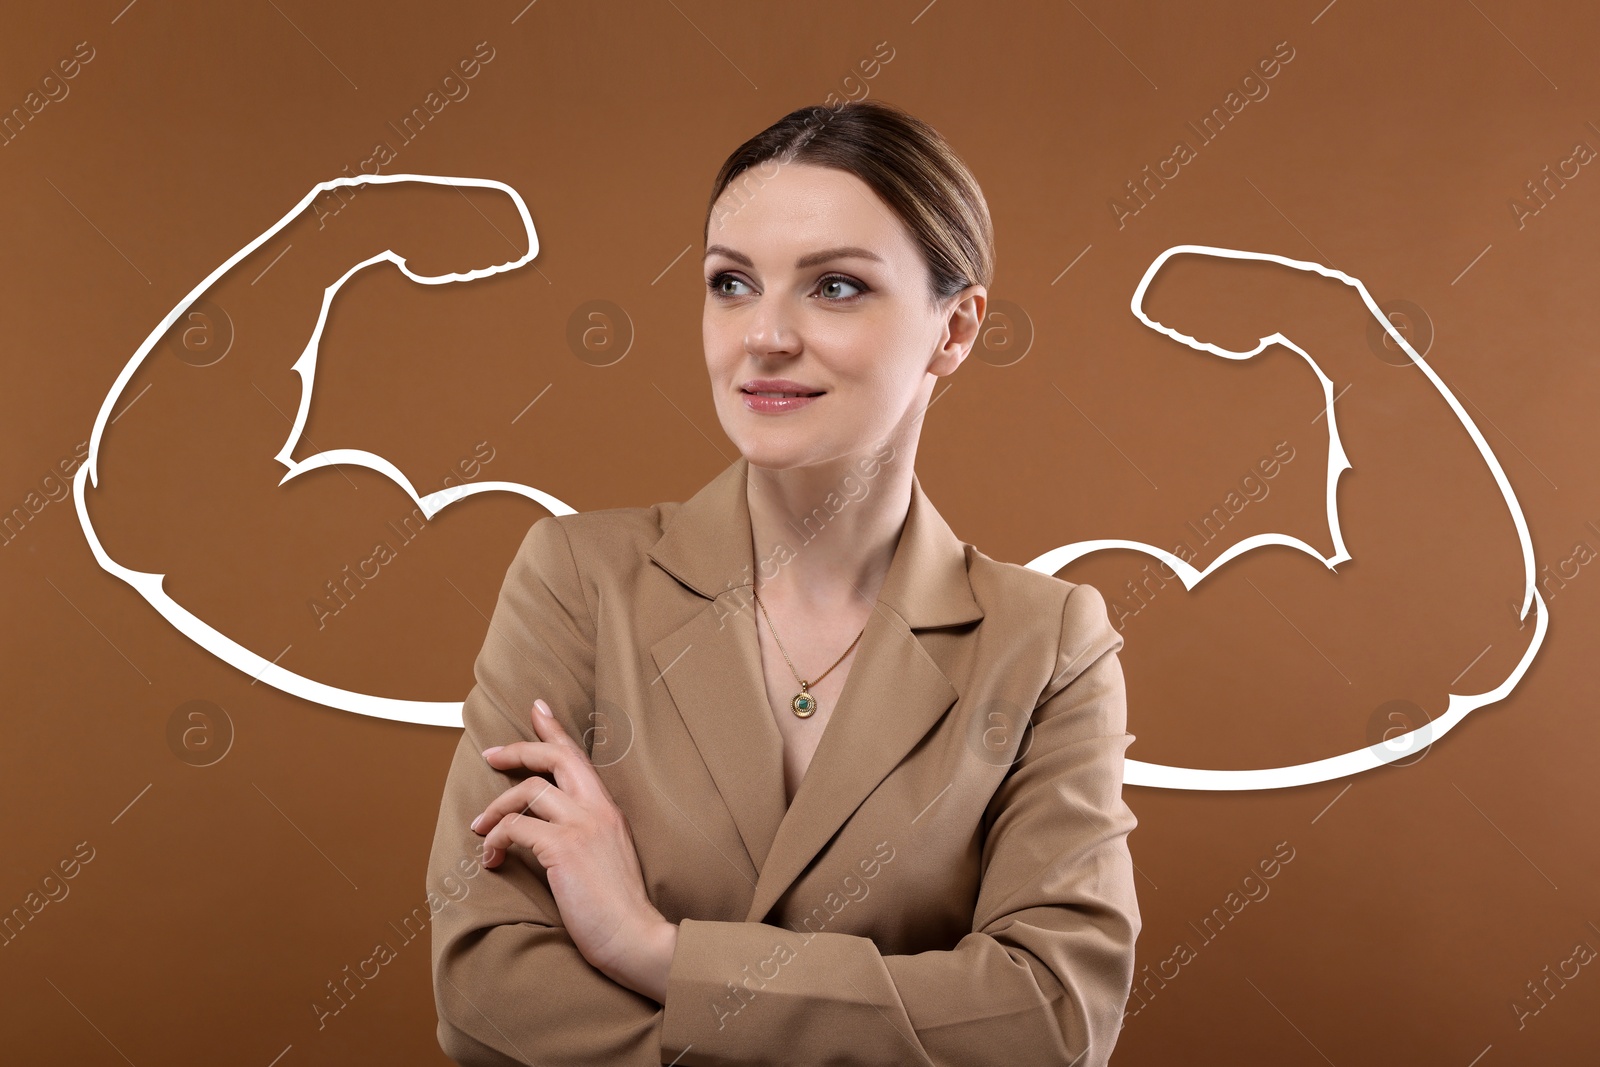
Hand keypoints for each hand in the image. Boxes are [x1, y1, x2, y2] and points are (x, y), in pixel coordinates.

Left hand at [470, 698, 675, 998]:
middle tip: (490, 754)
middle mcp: (597, 809)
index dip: (555, 730)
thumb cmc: (619, 909)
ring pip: (527, 791)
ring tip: (478, 828)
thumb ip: (588, 835)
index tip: (538, 708)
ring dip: (494, 808)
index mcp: (608, 810)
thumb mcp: (608, 858)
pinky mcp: (564, 848)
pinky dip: (495, 840)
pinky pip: (515, 828)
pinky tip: (490, 859)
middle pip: (554, 757)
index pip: (579, 757)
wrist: (636, 937)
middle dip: (517, 749)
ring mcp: (582, 825)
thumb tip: (550, 832)